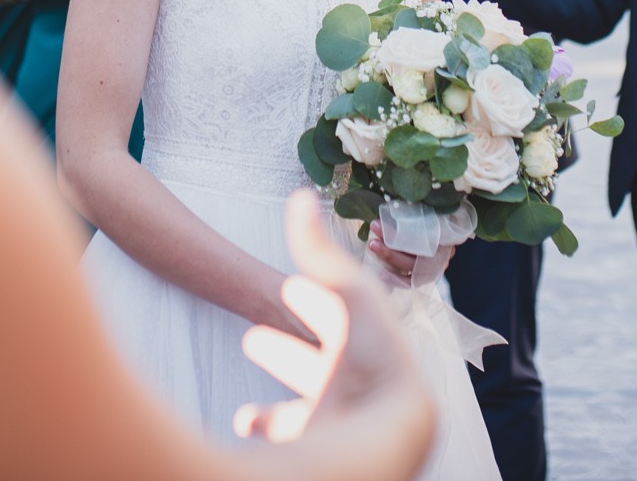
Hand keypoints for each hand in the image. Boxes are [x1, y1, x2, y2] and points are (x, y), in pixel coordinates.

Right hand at [233, 194, 436, 459]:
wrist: (390, 429)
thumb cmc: (372, 355)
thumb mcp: (346, 290)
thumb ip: (318, 249)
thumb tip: (301, 195)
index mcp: (364, 339)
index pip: (335, 316)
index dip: (311, 300)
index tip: (290, 286)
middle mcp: (352, 378)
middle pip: (315, 360)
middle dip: (286, 348)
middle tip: (254, 339)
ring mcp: (337, 411)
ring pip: (302, 396)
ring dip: (276, 382)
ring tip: (246, 379)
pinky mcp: (322, 440)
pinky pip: (289, 434)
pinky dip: (266, 425)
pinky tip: (246, 420)